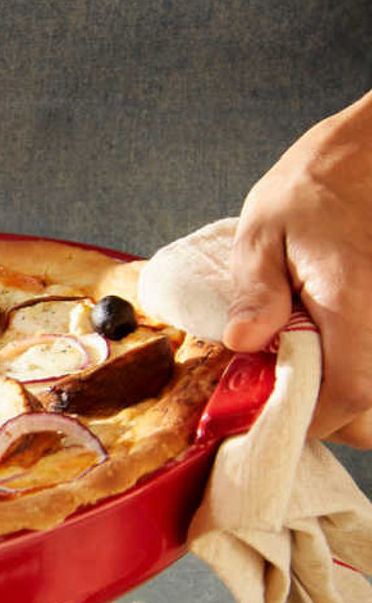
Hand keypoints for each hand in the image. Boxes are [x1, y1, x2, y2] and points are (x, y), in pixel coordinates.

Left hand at [223, 92, 371, 446]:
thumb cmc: (318, 183)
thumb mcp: (265, 229)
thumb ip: (255, 291)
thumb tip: (243, 343)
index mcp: (354, 301)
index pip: (348, 392)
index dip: (307, 419)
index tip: (264, 418)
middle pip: (371, 406)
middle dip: (327, 417)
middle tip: (275, 400)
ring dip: (340, 397)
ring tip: (294, 376)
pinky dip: (351, 372)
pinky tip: (318, 356)